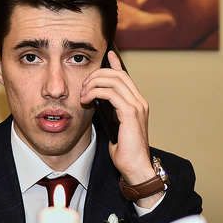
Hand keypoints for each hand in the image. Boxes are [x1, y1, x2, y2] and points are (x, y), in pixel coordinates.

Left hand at [80, 50, 156, 188]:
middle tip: (83, 85)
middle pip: (118, 74)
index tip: (107, 54)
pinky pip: (111, 93)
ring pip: (113, 80)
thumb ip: (110, 112)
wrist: (136, 167)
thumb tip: (97, 102)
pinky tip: (87, 100)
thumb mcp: (115, 127)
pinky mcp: (130, 113)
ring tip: (83, 95)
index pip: (125, 77)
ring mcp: (137, 106)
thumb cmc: (125, 152)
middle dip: (97, 75)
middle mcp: (139, 101)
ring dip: (94, 84)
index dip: (115, 64)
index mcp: (137, 103)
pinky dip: (96, 92)